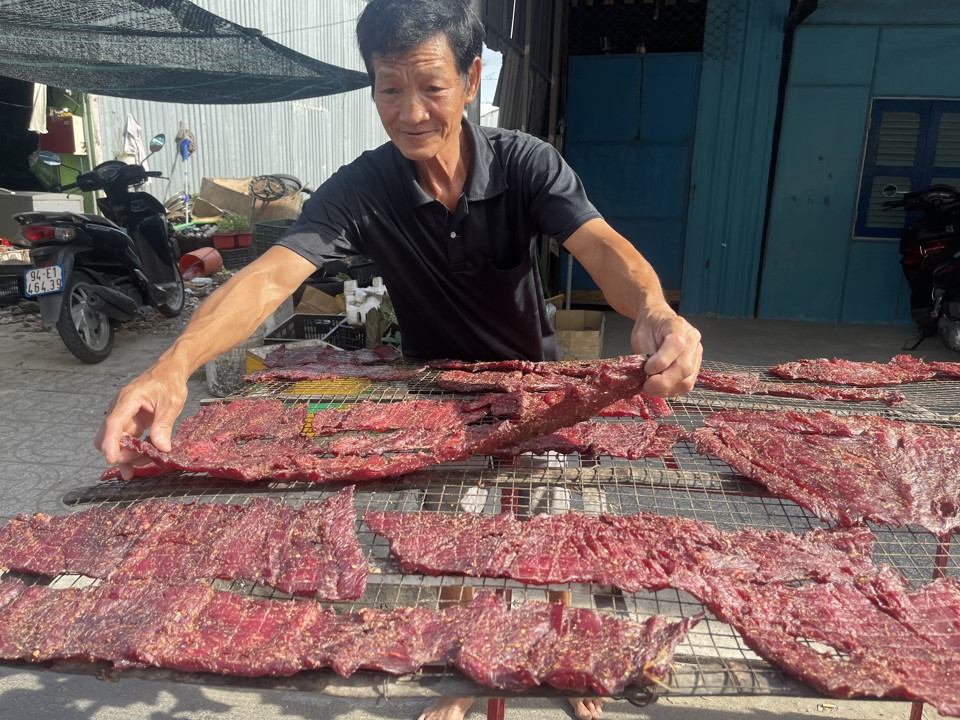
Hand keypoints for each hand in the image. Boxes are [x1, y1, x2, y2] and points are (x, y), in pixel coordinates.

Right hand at [94, 365, 187, 479]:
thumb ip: (164, 425)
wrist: (169, 372)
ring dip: (127, 454)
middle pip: (108, 436)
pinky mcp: (129, 422)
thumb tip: (162, 448)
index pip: (113, 423)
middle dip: (121, 452)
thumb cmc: (169, 382)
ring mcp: (123, 416)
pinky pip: (125, 440)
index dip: (111, 442)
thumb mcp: (171, 403)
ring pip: (115, 441)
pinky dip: (131, 451)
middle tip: (143, 459)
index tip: (111, 459)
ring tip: (147, 459)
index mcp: (129, 400)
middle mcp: (120, 408)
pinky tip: (140, 460)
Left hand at [630, 306, 702, 397]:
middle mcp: (692, 340)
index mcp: (678, 327)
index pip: (676, 345)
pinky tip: (660, 389)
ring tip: (651, 388)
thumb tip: (648, 375)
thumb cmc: (648, 328)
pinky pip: (687, 384)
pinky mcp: (696, 367)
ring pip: (687, 380)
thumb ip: (646, 354)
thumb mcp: (641, 336)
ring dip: (667, 389)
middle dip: (663, 382)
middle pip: (685, 367)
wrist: (658, 321)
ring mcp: (696, 354)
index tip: (646, 369)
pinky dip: (672, 390)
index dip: (660, 362)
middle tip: (646, 386)